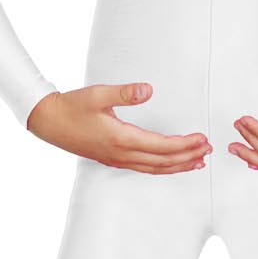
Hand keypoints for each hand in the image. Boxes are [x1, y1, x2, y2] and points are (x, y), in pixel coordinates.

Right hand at [27, 83, 211, 172]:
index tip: (202, 139)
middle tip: (208, 150)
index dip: (185, 144)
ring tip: (197, 162)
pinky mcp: (113, 159)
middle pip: (163, 162)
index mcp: (121, 139)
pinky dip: (162, 167)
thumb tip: (147, 90)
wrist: (48, 122)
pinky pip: (144, 168)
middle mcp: (121, 154)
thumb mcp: (97, 94)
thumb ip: (124, 92)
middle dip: (188, 156)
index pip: (162, 146)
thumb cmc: (72, 107)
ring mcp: (117, 159)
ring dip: (178, 166)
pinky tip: (170, 164)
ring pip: (155, 169)